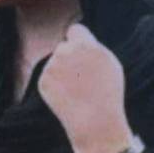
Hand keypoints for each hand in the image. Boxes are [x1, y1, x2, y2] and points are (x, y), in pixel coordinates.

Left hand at [35, 23, 129, 152]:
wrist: (95, 122)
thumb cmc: (108, 94)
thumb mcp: (110, 64)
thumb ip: (94, 49)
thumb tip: (81, 40)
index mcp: (86, 45)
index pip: (74, 30)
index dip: (77, 40)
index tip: (78, 50)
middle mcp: (67, 51)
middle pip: (63, 47)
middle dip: (68, 58)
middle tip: (79, 79)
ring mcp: (52, 66)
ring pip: (55, 63)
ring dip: (61, 73)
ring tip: (76, 91)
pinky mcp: (43, 81)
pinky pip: (48, 78)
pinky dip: (55, 87)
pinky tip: (67, 98)